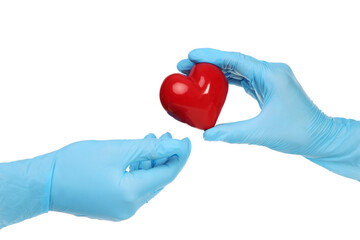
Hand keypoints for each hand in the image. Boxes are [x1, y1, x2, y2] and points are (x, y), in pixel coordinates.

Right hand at [0, 133, 190, 227]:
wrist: (44, 182)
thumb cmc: (75, 164)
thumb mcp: (118, 150)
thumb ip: (150, 149)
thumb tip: (176, 147)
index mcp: (132, 195)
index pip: (168, 174)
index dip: (180, 156)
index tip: (186, 141)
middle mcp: (129, 208)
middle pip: (158, 180)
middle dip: (165, 157)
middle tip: (168, 137)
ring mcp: (120, 210)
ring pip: (146, 183)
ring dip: (151, 162)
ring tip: (152, 141)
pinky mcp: (112, 207)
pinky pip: (134, 188)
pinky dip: (139, 171)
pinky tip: (138, 155)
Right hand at [177, 48, 359, 179]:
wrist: (320, 137)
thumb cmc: (298, 132)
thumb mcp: (261, 133)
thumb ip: (232, 133)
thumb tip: (206, 136)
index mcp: (271, 75)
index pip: (235, 60)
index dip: (211, 56)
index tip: (191, 56)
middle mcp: (270, 72)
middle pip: (233, 62)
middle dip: (208, 63)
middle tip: (184, 66)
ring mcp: (270, 79)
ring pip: (237, 69)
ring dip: (216, 71)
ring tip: (194, 74)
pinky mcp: (268, 87)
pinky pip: (244, 79)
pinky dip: (227, 80)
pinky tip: (213, 83)